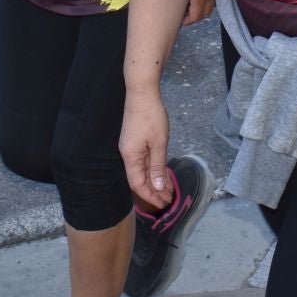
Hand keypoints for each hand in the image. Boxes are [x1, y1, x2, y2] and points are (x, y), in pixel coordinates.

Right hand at [119, 86, 174, 210]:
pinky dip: (153, 169)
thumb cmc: (151, 116)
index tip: (163, 204)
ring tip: (168, 190)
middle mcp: (128, 154)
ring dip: (155, 181)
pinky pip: (144, 161)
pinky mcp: (135, 141)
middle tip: (169, 199)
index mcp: (131, 157)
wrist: (142, 93)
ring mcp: (131, 147)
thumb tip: (156, 187)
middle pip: (139, 179)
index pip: (138, 184)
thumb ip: (157, 166)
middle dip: (154, 191)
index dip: (149, 196)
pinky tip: (162, 173)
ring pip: (142, 171)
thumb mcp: (159, 143)